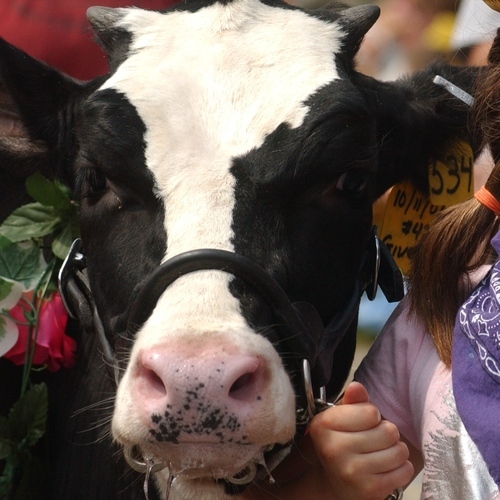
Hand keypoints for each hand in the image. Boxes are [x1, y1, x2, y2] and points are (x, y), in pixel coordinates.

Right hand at [308, 381, 413, 499]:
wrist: (335, 484)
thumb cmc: (342, 443)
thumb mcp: (341, 418)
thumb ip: (352, 401)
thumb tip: (356, 387)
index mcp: (323, 425)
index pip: (370, 412)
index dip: (372, 416)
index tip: (362, 424)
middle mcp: (333, 449)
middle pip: (388, 431)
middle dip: (387, 433)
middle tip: (374, 440)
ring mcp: (351, 472)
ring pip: (399, 451)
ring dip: (395, 451)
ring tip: (381, 453)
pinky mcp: (369, 491)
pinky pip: (404, 471)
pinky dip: (401, 468)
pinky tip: (385, 469)